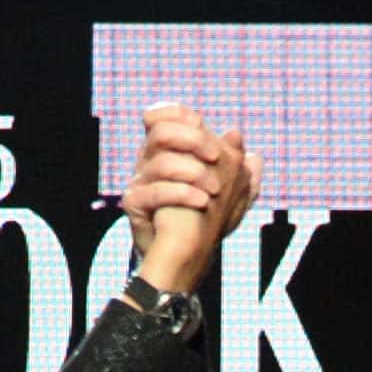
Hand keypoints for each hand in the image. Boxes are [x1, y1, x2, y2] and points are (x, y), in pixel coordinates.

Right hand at [125, 102, 260, 298]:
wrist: (185, 257)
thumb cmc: (205, 219)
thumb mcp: (229, 191)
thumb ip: (237, 163)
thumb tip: (236, 134)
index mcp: (168, 149)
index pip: (161, 116)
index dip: (179, 114)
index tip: (201, 125)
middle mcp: (149, 161)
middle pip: (160, 132)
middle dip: (193, 141)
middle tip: (216, 158)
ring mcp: (140, 181)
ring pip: (160, 162)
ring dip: (193, 172)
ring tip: (214, 190)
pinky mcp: (135, 204)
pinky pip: (154, 192)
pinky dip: (183, 194)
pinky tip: (203, 202)